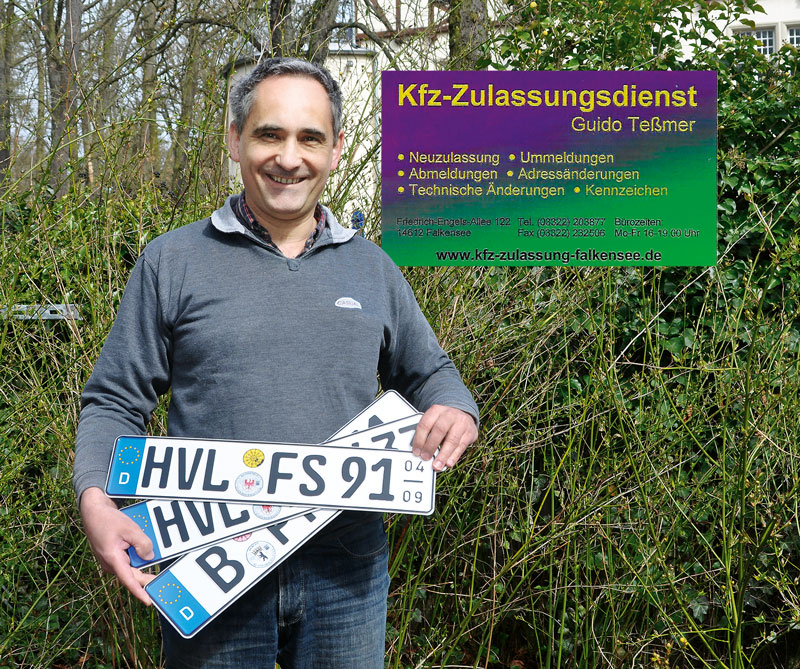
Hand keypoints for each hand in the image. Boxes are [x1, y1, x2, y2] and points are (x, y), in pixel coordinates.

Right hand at [79, 487, 154, 604]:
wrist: (93, 512)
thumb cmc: (108, 520)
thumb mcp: (129, 529)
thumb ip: (142, 543)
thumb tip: (149, 558)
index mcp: (112, 558)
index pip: (128, 579)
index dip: (139, 591)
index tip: (148, 601)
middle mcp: (110, 563)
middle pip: (132, 574)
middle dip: (146, 578)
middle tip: (161, 582)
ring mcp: (110, 560)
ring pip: (130, 567)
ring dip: (141, 564)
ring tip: (150, 557)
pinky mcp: (113, 556)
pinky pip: (127, 560)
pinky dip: (136, 557)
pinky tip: (142, 550)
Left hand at [411, 405, 477, 471]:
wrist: (463, 414)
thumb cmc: (444, 421)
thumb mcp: (434, 420)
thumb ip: (426, 433)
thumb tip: (419, 450)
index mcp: (436, 410)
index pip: (425, 424)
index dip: (419, 439)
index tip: (416, 451)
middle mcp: (449, 415)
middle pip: (439, 430)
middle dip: (431, 446)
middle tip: (425, 458)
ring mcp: (461, 423)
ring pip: (452, 440)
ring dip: (443, 455)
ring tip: (437, 465)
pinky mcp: (470, 432)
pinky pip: (461, 446)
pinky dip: (454, 456)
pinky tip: (448, 463)